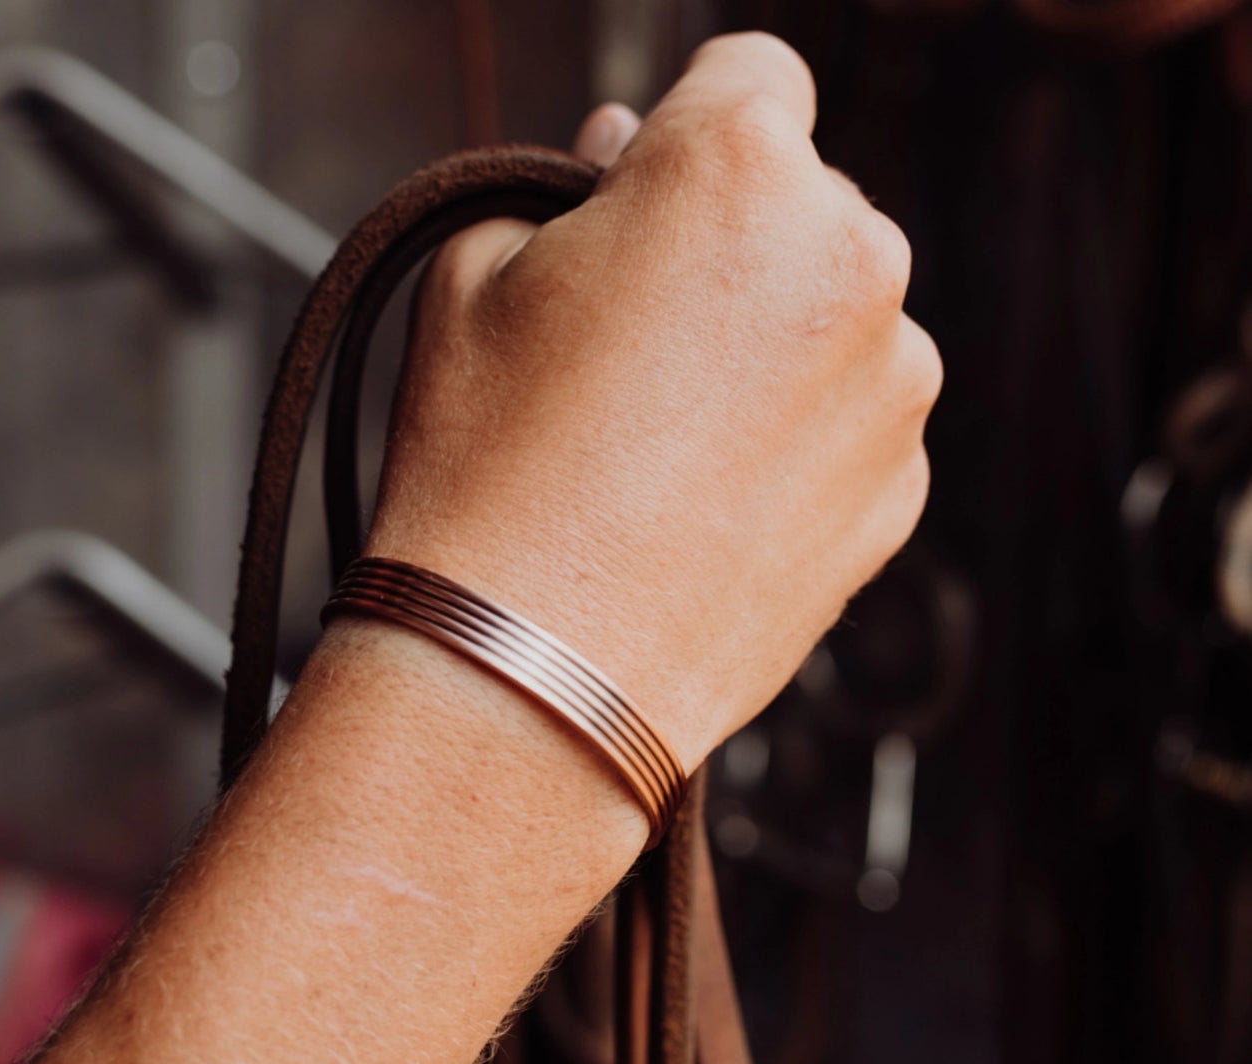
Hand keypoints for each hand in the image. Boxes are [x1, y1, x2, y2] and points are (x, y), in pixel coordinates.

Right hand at [363, 32, 941, 770]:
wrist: (531, 673)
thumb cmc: (485, 473)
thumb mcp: (475, 278)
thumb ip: (568, 186)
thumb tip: (626, 151)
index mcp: (739, 168)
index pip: (752, 77)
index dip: (686, 136)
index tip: (648, 200)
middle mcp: (853, 257)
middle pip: (804, 205)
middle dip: (733, 248)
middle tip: (633, 348)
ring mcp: (893, 385)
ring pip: (838, 322)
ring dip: (774, 352)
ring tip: (666, 447)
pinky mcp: (901, 492)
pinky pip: (856, 427)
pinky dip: (802, 446)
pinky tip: (711, 506)